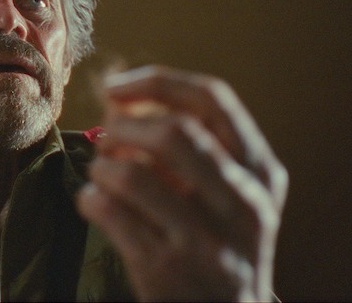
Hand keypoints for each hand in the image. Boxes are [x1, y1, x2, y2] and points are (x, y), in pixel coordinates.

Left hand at [76, 65, 287, 300]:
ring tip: (101, 175)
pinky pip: (108, 212)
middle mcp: (243, 203)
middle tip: (105, 137)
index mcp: (261, 172)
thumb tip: (117, 97)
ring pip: (131, 175)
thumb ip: (187, 142)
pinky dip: (90, 198)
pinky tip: (95, 202)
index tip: (116, 86)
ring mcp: (206, 241)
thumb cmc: (217, 239)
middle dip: (123, 127)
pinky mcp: (165, 269)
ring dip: (101, 167)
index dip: (156, 82)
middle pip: (171, 133)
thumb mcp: (226, 190)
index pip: (212, 100)